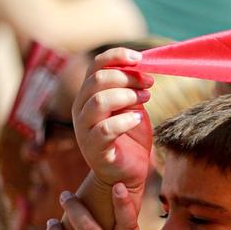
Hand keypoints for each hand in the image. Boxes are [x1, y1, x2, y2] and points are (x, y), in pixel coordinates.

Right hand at [74, 47, 154, 195]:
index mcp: (89, 95)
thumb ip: (131, 87)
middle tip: (149, 84)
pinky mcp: (93, 148)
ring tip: (146, 99)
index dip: (117, 56)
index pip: (96, 65)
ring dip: (127, 95)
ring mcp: (84, 129)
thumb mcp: (132, 106)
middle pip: (98, 79)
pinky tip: (138, 120)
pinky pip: (104, 129)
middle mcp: (81, 109)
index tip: (140, 58)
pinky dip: (124, 121)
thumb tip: (143, 64)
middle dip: (127, 77)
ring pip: (98, 100)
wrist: (126, 172)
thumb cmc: (129, 137)